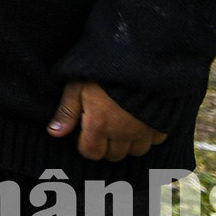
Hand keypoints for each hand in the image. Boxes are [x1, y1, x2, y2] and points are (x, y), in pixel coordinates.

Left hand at [48, 80, 166, 160]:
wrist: (141, 59)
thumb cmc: (103, 72)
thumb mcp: (77, 86)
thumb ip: (66, 112)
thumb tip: (54, 133)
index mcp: (99, 126)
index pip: (91, 153)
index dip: (85, 144)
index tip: (85, 131)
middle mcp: (123, 134)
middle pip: (113, 156)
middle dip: (105, 146)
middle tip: (103, 127)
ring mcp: (144, 131)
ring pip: (135, 152)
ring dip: (127, 143)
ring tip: (120, 125)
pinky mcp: (161, 124)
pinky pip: (155, 141)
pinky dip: (147, 136)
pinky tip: (140, 121)